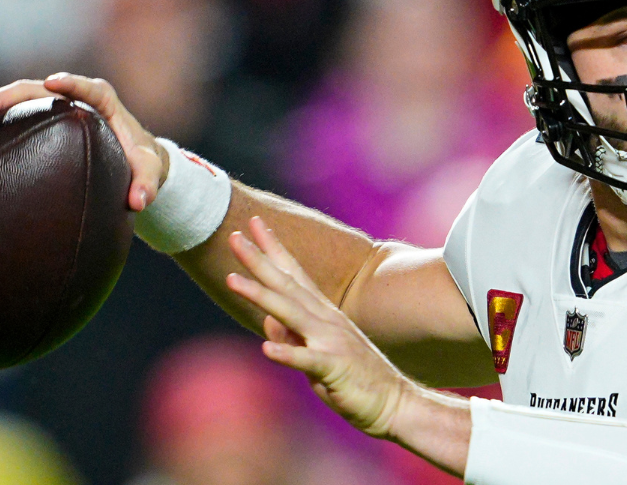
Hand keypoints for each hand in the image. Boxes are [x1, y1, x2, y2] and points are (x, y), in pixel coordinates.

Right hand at [0, 73, 167, 210]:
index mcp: (104, 102)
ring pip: (14, 100)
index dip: (72, 83)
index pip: (89, 88)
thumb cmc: (141, 160)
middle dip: (5, 98)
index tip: (53, 82)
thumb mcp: (150, 171)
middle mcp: (73, 99)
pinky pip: (8, 118)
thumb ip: (148, 184)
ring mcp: (52, 107)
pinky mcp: (37, 120)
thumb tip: (139, 202)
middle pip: (36, 89)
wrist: (132, 158)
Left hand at [225, 217, 412, 438]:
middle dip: (259, 260)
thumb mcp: (317, 353)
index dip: (273, 249)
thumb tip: (267, 321)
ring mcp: (331, 341)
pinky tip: (265, 349)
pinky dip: (287, 353)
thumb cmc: (354, 379)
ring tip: (232, 280)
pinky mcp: (335, 368)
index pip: (294, 274)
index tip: (253, 224)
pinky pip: (308, 360)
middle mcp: (326, 320)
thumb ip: (293, 335)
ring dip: (261, 295)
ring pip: (291, 313)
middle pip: (287, 285)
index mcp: (322, 314)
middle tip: (234, 235)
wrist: (394, 403)